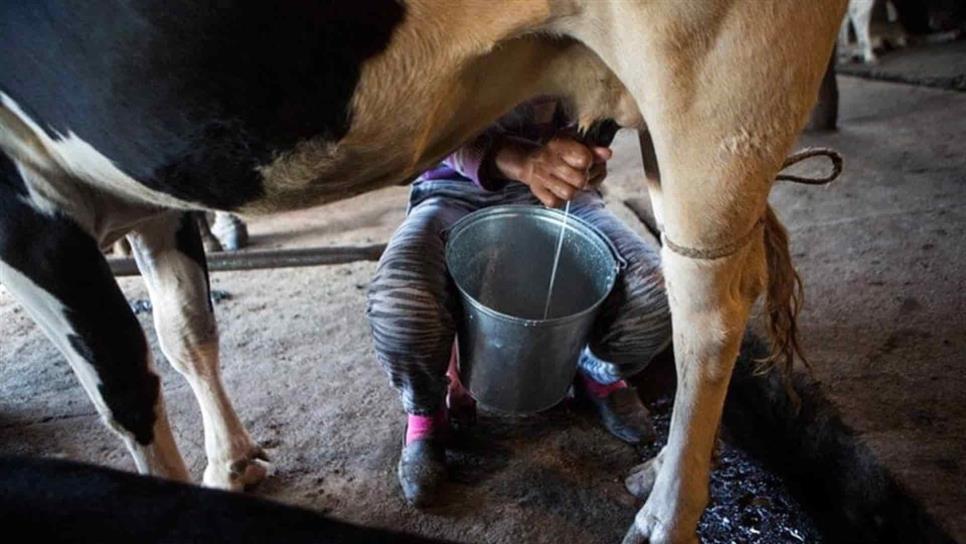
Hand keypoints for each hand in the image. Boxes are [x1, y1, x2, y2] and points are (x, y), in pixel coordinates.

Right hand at [493, 135, 611, 207]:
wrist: (529, 162)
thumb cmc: (558, 153)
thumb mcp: (574, 145)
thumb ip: (593, 150)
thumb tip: (608, 154)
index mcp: (560, 146)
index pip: (585, 159)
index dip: (589, 162)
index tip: (585, 162)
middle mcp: (549, 160)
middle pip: (580, 180)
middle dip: (583, 180)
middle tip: (578, 176)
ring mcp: (542, 177)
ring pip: (569, 194)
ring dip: (572, 191)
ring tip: (569, 184)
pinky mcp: (537, 190)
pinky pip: (555, 203)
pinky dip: (559, 200)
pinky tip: (558, 191)